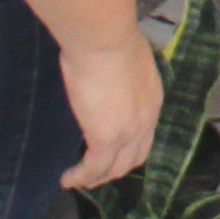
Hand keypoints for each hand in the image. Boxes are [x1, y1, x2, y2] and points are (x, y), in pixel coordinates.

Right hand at [57, 32, 161, 188]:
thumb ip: (122, 74)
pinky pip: (93, 168)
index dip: (129, 145)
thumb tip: (108, 75)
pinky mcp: (106, 138)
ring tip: (79, 180)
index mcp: (152, 99)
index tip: (112, 149)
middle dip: (115, 168)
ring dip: (97, 178)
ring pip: (115, 168)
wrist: (104, 38)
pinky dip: (80, 177)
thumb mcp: (125, 57)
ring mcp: (128, 131)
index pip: (145, 133)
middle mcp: (146, 119)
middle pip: (134, 157)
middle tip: (96, 173)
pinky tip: (67, 179)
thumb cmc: (109, 37)